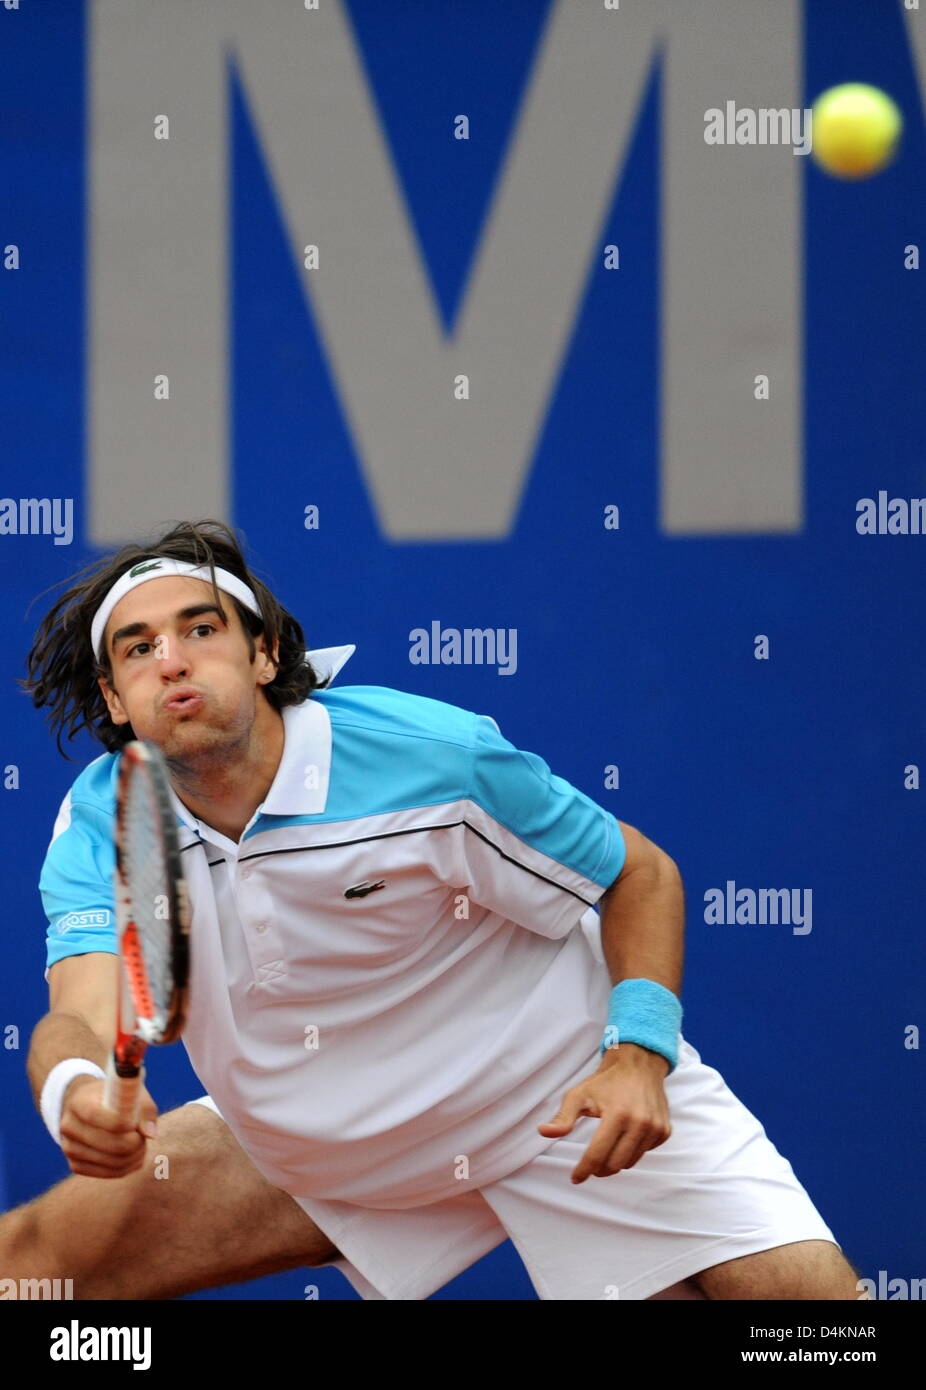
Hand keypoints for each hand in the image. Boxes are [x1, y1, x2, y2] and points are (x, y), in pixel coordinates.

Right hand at [59, 1076, 158, 1178]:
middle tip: (144, 1137)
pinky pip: (107, 1173)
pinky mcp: (75, 1165)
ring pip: (110, 1162)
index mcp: (79, 1102)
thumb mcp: (131, 1092)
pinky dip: (126, 1167)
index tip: (137, 1126)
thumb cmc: (117, 1097)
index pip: (95, 1115)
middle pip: (107, 1144)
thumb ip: (144, 1109)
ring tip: (141, 1145)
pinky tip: (133, 1156)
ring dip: (134, 1156)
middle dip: (134, 1143)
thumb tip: (150, 1134)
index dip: (120, 1124)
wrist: (89, 1105)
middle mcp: (68, 1126)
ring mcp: (69, 1148)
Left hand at [537, 1044, 671, 1183]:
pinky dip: (632, 1152)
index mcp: (618, 1115)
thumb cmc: (605, 1081)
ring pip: (630, 1162)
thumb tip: (543, 1132)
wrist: (639, 1065)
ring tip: (606, 1151)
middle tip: (590, 1164)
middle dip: (599, 1168)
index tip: (575, 1178)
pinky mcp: (664, 1131)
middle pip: (615, 1164)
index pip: (597, 1155)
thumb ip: (563, 1117)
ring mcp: (655, 1128)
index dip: (584, 1170)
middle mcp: (640, 1123)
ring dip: (615, 1162)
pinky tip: (624, 1139)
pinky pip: (644, 1153)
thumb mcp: (579, 1095)